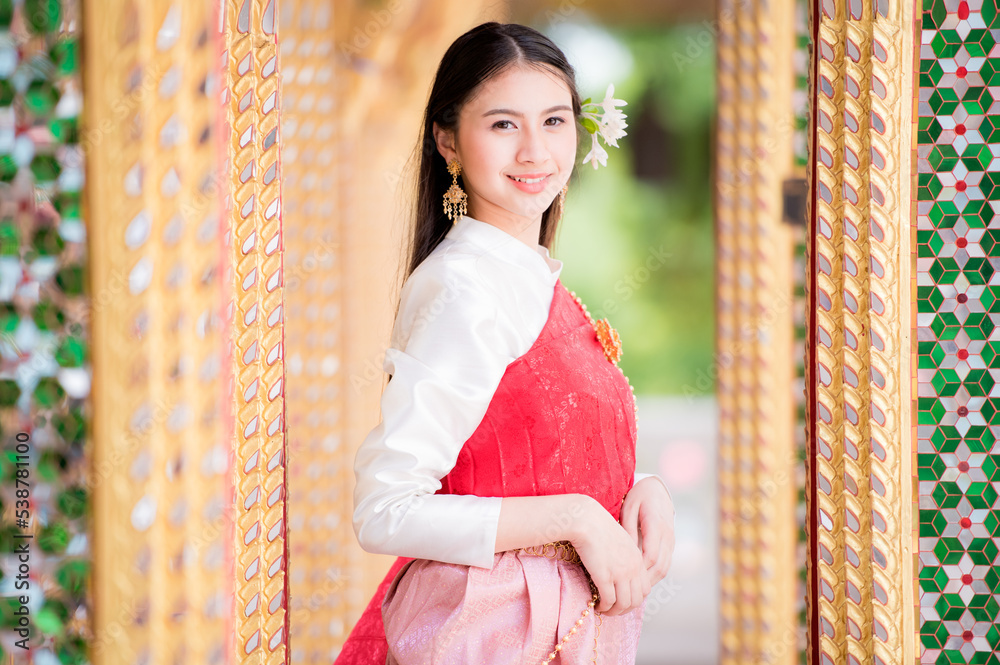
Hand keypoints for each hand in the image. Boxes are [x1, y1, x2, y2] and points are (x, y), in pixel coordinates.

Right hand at [567, 495, 650, 615]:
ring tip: (604, 610)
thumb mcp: (619, 540)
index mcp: (638, 558)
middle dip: (626, 609)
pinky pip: (609, 600)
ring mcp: (620, 573)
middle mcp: (633, 568)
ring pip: (624, 604)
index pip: (645, 588)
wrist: (586, 520)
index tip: (623, 600)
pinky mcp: (605, 576)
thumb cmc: (598, 526)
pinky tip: (597, 606)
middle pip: (637, 600)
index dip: (635, 599)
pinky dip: (604, 607)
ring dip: (614, 611)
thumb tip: (619, 568)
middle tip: (614, 609)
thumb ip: (624, 555)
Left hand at [619, 476, 674, 588]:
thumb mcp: (629, 508)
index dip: (638, 570)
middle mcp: (667, 536)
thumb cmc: (638, 497)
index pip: (650, 555)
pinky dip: (654, 575)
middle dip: (643, 582)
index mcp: (656, 525)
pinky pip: (665, 564)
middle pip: (659, 566)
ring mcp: (671, 541)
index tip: (622, 579)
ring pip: (664, 568)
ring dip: (650, 582)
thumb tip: (624, 552)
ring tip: (633, 592)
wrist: (657, 489)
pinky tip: (640, 582)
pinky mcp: (670, 544)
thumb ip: (628, 529)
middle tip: (626, 592)